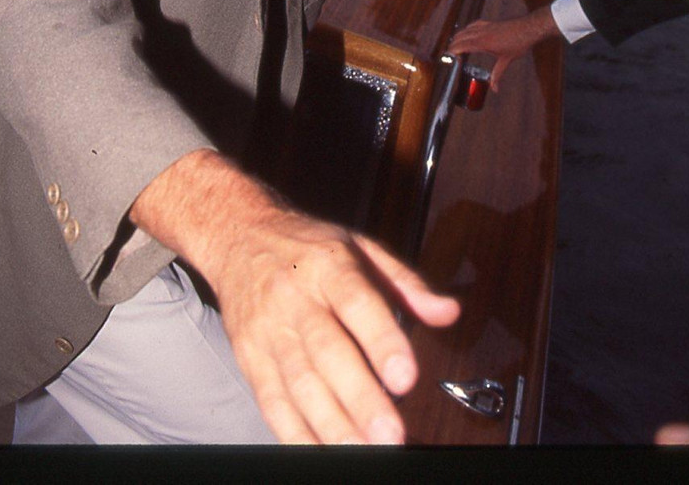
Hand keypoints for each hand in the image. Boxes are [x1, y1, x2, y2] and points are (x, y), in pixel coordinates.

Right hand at [212, 204, 458, 444]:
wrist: (238, 235)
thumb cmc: (307, 246)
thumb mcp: (361, 247)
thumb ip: (407, 283)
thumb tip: (450, 312)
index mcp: (329, 265)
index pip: (357, 302)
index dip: (381, 341)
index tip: (406, 378)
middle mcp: (296, 298)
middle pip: (327, 352)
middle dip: (359, 397)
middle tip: (389, 435)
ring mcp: (268, 330)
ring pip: (299, 383)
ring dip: (331, 424)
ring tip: (362, 451)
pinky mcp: (249, 357)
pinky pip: (271, 401)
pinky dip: (294, 433)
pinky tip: (320, 451)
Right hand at [448, 8, 559, 89]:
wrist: (528, 28)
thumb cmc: (518, 44)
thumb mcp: (506, 61)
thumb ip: (497, 75)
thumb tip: (494, 88)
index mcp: (482, 43)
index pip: (461, 45)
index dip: (452, 51)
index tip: (447, 57)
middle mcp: (481, 33)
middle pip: (460, 37)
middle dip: (453, 45)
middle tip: (449, 54)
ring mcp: (485, 26)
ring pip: (466, 30)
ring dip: (459, 36)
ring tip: (455, 44)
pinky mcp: (490, 23)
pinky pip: (474, 25)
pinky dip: (468, 29)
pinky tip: (468, 31)